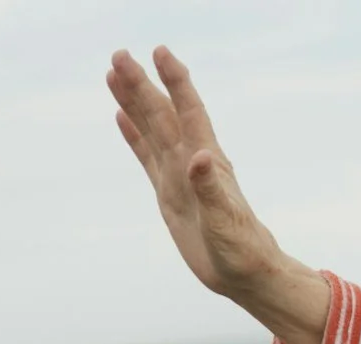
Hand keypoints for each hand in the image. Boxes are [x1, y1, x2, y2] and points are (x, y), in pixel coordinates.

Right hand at [106, 46, 327, 343]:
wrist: (246, 274)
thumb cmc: (242, 250)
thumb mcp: (226, 221)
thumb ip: (212, 189)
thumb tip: (199, 157)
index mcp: (208, 163)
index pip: (189, 112)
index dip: (176, 82)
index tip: (160, 52)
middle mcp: (192, 163)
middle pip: (162, 114)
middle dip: (142, 84)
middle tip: (120, 54)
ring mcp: (179, 176)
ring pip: (151, 129)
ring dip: (134, 101)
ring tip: (114, 73)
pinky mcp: (169, 194)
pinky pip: (146, 156)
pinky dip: (134, 135)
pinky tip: (122, 117)